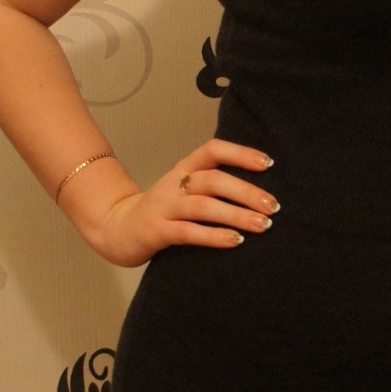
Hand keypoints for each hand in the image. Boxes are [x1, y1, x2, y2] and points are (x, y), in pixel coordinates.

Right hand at [81, 140, 277, 266]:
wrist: (117, 228)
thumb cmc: (163, 211)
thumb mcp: (184, 189)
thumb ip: (212, 185)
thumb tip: (259, 191)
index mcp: (183, 168)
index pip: (213, 150)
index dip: (240, 154)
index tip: (268, 164)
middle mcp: (174, 184)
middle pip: (213, 180)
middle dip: (247, 192)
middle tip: (273, 206)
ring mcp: (164, 207)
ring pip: (204, 206)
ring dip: (237, 215)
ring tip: (263, 225)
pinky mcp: (157, 231)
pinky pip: (189, 232)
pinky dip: (214, 236)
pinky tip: (235, 241)